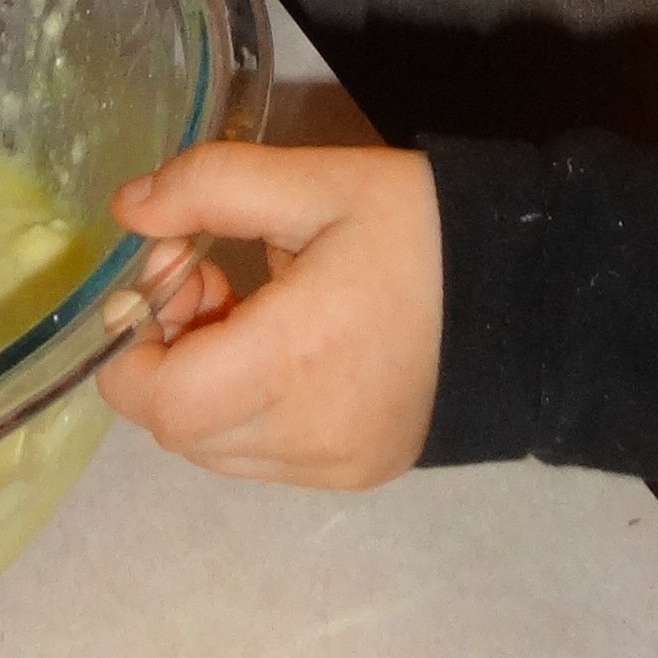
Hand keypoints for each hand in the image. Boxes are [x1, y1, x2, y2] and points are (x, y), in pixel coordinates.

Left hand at [96, 142, 443, 487]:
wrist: (528, 292)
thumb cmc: (421, 229)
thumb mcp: (319, 181)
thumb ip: (212, 185)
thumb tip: (128, 210)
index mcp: (296, 358)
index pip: (165, 402)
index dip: (135, 348)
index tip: (171, 275)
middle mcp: (310, 434)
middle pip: (180, 430)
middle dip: (168, 355)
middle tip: (211, 278)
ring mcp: (335, 466)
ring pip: (216, 450)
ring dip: (205, 386)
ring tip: (254, 311)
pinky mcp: (357, 476)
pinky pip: (263, 460)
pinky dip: (247, 412)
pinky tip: (288, 352)